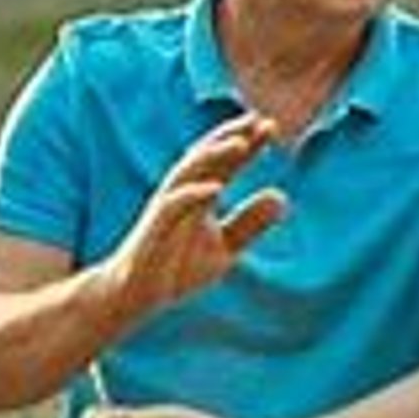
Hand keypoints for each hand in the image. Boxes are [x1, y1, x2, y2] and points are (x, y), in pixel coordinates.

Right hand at [101, 112, 286, 321]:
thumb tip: (283, 196)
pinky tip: (217, 187)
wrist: (135, 297)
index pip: (225, 164)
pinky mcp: (153, 230)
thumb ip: (249, 224)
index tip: (271, 127)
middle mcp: (182, 195)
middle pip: (207, 158)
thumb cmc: (176, 269)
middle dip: (230, 137)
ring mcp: (166, 209)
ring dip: (212, 155)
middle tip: (259, 120)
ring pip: (187, 172)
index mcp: (199, 196)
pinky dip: (193, 193)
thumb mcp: (223, 249)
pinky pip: (172, 206)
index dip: (247, 145)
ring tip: (239, 143)